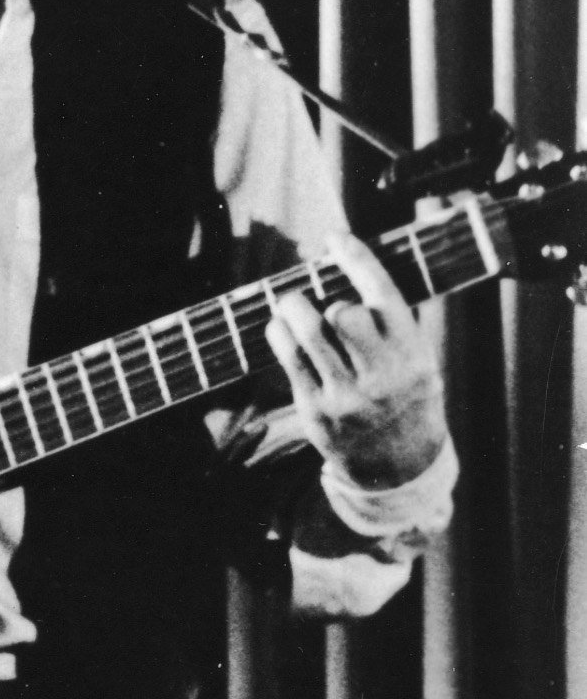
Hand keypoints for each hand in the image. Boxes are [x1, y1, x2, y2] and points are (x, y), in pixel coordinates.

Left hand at [271, 224, 445, 492]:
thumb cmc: (405, 395)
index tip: (337, 237)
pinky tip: (280, 329)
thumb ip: (393, 324)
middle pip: (343, 313)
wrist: (398, 461)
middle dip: (326, 299)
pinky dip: (279, 335)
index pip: (384, 295)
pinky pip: (288, 360)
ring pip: (308, 334)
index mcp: (412, 353)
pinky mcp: (316, 408)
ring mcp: (347, 393)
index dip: (358, 259)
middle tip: (315, 299)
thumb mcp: (418, 359)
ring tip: (290, 306)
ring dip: (292, 310)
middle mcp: (381, 373)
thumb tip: (355, 268)